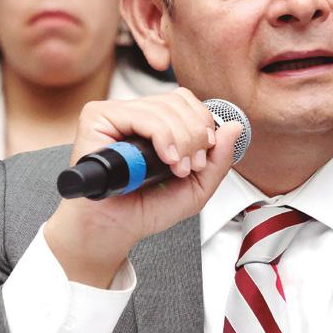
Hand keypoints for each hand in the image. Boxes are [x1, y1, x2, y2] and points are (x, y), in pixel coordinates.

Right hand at [45, 87, 241, 287]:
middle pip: (178, 101)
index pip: (185, 101)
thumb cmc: (145, 208)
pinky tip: (165, 159)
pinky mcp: (97, 118)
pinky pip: (142, 115)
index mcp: (156, 123)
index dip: (202, 123)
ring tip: (177, 168)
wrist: (113, 231)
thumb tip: (235, 127)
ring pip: (164, 108)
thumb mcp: (196, 187)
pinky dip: (163, 137)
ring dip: (182, 140)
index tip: (204, 154)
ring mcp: (115, 114)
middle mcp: (135, 115)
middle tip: (191, 165)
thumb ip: (219, 159)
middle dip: (195, 135)